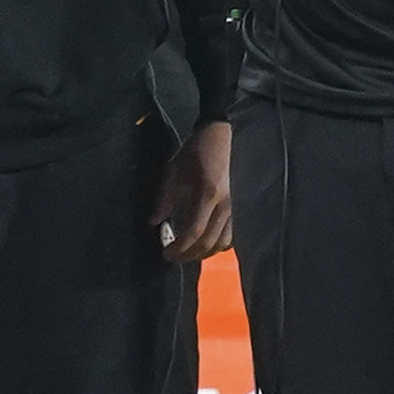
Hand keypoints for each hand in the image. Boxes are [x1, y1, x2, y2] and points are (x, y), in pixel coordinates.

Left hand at [151, 121, 232, 263]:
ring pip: (224, 242)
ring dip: (205, 252)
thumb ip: (165, 198)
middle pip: (209, 243)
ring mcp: (236, 207)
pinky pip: (231, 234)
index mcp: (208, 195)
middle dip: (189, 255)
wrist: (222, 135)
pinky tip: (205, 241)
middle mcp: (225, 205)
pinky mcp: (239, 207)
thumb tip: (154, 222)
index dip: (179, 248)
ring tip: (188, 252)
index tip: (165, 254)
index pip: (195, 232)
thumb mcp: (174, 171)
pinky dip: (218, 244)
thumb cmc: (197, 151)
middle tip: (172, 257)